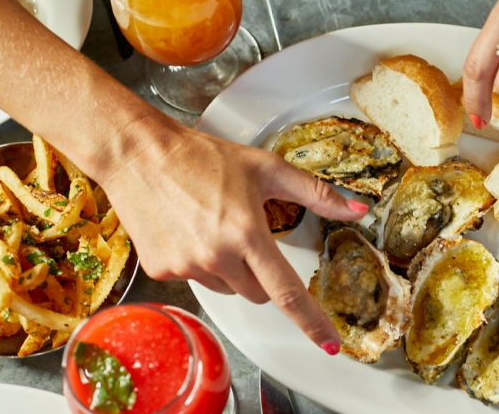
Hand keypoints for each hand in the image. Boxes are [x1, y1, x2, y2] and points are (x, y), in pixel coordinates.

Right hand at [97, 116, 367, 354]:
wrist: (139, 153)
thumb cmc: (203, 157)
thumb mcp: (268, 169)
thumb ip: (317, 193)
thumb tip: (359, 209)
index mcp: (247, 234)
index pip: (287, 292)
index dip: (311, 321)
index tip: (329, 344)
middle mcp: (216, 256)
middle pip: (260, 293)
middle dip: (266, 273)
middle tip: (251, 235)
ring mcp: (186, 267)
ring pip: (231, 289)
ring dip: (235, 269)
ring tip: (217, 226)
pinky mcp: (162, 270)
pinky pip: (199, 280)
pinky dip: (204, 264)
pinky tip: (192, 231)